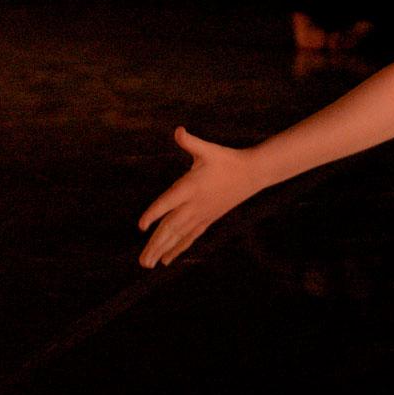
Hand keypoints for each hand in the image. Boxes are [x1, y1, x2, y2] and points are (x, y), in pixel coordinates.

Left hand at [137, 127, 263, 267]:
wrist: (252, 173)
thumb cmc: (226, 159)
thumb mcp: (207, 149)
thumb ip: (190, 142)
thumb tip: (178, 131)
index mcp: (190, 187)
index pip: (168, 202)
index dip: (154, 213)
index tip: (141, 226)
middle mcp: (194, 205)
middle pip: (171, 228)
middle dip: (155, 245)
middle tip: (142, 261)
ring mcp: (201, 215)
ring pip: (179, 236)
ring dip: (163, 250)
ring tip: (148, 264)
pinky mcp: (207, 219)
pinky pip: (190, 237)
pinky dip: (178, 248)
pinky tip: (167, 259)